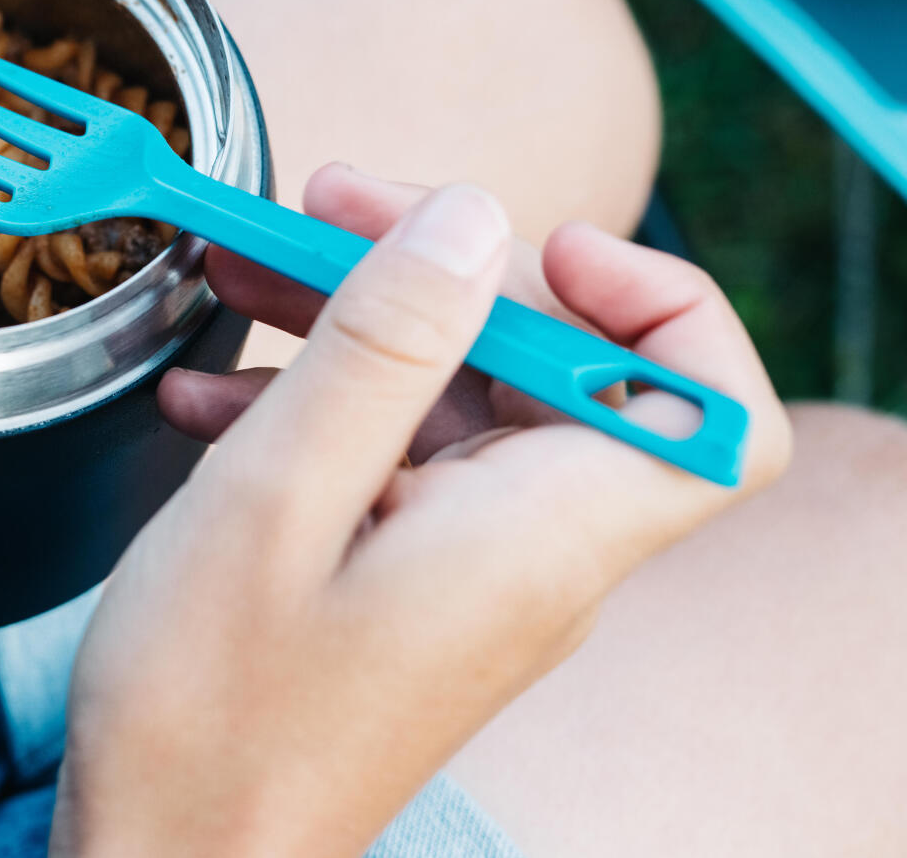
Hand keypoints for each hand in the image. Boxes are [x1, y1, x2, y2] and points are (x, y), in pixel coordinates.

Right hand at [51, 169, 790, 856]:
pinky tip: (211, 394)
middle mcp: (530, 552)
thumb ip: (383, 347)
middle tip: (315, 207)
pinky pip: (393, 459)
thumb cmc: (213, 713)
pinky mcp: (407, 584)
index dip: (656, 302)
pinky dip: (316, 403)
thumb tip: (470, 217)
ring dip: (352, 322)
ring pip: (453, 400)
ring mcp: (468, 570)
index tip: (533, 248)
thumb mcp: (276, 497)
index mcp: (537, 535)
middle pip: (548, 367)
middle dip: (434, 267)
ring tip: (238, 275)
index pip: (710, 406)